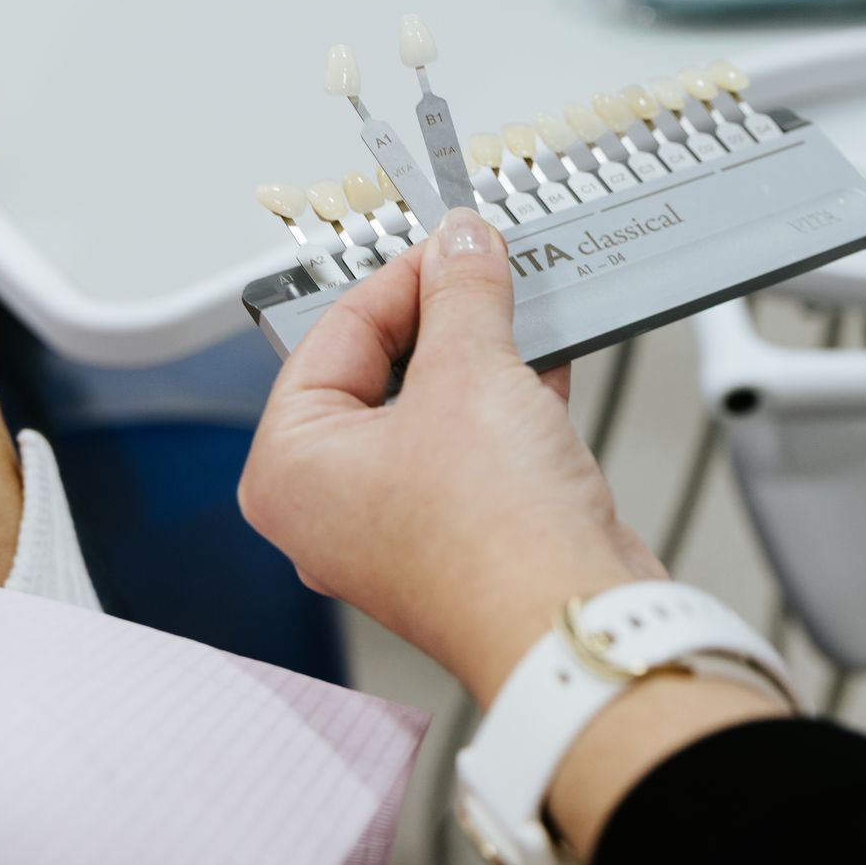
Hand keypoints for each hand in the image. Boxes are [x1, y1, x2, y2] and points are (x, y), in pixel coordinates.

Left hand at [240, 212, 781, 856]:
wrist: (575, 622)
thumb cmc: (493, 541)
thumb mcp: (472, 372)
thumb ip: (462, 292)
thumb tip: (460, 244)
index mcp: (290, 471)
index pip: (333, 336)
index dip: (398, 279)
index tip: (446, 243)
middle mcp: (333, 508)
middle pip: (382, 373)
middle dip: (443, 318)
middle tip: (481, 268)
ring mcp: (400, 528)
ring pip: (436, 411)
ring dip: (484, 357)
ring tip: (520, 308)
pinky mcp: (466, 538)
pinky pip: (477, 448)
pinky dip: (509, 403)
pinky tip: (547, 364)